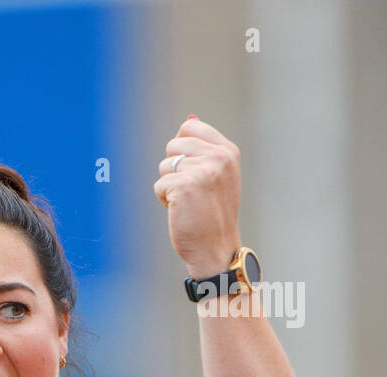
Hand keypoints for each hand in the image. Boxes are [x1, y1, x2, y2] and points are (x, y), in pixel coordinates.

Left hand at [153, 115, 242, 277]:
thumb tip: (188, 120)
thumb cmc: (212, 212)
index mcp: (227, 151)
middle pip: (173, 145)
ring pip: (164, 165)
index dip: (181, 148)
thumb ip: (205, 148)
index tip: (191, 169)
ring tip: (187, 201)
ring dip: (169, 185)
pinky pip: (159, 185)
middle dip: (173, 169)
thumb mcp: (218, 174)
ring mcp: (202, 170)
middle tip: (191, 191)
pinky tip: (181, 210)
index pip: (190, 128)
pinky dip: (164, 199)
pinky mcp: (184, 186)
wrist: (215, 246)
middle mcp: (218, 157)